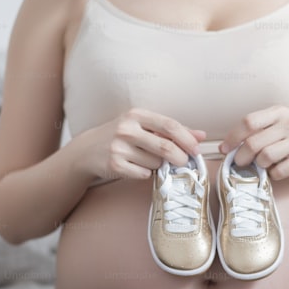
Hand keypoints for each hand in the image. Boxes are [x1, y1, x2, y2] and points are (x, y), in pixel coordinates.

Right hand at [77, 108, 204, 180]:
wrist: (87, 150)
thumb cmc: (121, 136)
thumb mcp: (143, 126)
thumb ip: (172, 130)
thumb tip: (201, 136)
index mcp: (136, 114)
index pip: (169, 125)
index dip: (187, 138)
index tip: (197, 148)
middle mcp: (127, 129)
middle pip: (165, 147)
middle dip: (180, 157)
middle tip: (184, 162)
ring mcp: (119, 147)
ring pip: (155, 163)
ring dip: (159, 166)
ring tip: (149, 160)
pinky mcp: (114, 165)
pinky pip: (143, 174)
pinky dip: (146, 173)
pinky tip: (137, 167)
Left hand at [220, 105, 288, 180]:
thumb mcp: (284, 120)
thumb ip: (261, 128)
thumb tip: (231, 144)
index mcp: (279, 112)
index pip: (248, 122)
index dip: (232, 137)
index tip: (225, 148)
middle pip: (253, 143)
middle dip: (241, 157)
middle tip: (240, 163)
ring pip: (266, 157)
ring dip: (259, 166)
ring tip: (261, 165)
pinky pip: (281, 171)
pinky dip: (274, 174)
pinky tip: (276, 171)